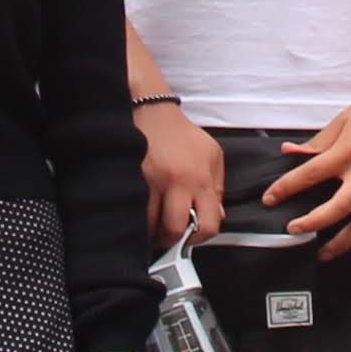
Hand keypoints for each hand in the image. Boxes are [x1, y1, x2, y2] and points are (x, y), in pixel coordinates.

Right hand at [139, 102, 225, 247]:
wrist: (154, 112)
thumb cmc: (183, 135)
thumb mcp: (212, 156)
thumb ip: (217, 188)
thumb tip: (217, 216)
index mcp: (201, 179)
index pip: (208, 224)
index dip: (200, 238)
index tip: (193, 236)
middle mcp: (178, 182)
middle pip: (174, 230)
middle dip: (172, 239)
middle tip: (170, 235)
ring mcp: (152, 181)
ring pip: (150, 224)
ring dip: (152, 230)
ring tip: (154, 226)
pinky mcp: (133, 178)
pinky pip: (134, 210)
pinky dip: (138, 218)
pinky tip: (142, 214)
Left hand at [276, 82, 350, 259]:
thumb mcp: (344, 120)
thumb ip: (317, 142)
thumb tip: (289, 152)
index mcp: (349, 152)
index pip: (310, 174)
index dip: (285, 188)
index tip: (269, 199)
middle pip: (337, 209)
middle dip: (312, 224)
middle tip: (293, 230)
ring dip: (343, 243)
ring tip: (325, 252)